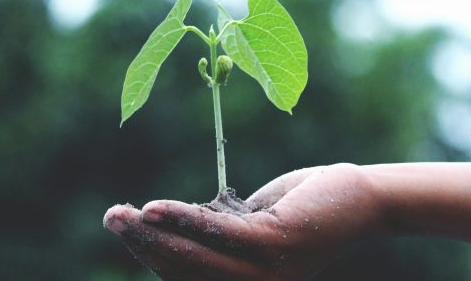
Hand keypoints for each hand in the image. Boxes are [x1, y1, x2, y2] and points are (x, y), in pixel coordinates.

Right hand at [103, 164, 384, 279]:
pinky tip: (155, 208)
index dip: (151, 255)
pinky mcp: (276, 244)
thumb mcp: (252, 222)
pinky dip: (184, 221)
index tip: (125, 226)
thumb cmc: (304, 207)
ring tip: (121, 214)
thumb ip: (219, 232)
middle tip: (111, 216)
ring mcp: (266, 271)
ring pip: (196, 257)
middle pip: (184, 271)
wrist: (359, 198)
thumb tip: (175, 224)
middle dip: (143, 245)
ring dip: (153, 235)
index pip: (187, 276)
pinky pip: (220, 235)